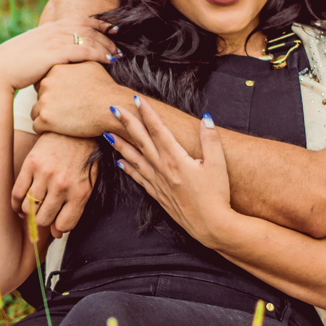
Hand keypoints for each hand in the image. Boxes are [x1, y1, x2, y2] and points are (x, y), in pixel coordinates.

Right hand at [0, 19, 115, 93]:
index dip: (97, 24)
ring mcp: (54, 41)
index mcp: (48, 28)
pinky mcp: (55, 54)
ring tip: (119, 54)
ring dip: (107, 46)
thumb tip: (52, 55)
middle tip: (119, 44)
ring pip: (89, 39)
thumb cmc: (12, 66)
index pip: (78, 21)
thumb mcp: (30, 52)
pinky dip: (100, 54)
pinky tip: (110, 60)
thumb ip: (44, 49)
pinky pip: (84, 51)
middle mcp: (53, 30)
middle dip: (106, 36)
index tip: (111, 29)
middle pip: (87, 28)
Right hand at [10, 133, 95, 235]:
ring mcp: (45, 174)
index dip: (57, 228)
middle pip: (43, 219)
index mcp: (80, 192)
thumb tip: (55, 233)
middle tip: (42, 214)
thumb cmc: (83, 160)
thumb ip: (74, 210)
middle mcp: (62, 185)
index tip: (55, 225)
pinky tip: (19, 205)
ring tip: (33, 207)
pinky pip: (17, 193)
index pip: (63, 225)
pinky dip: (15, 204)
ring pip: (28, 208)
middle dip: (42, 220)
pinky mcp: (31, 164)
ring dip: (29, 211)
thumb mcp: (88, 185)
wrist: (75, 130)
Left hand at [32, 60, 120, 135]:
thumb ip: (78, 61)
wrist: (111, 108)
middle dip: (48, 103)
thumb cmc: (105, 88)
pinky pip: (37, 126)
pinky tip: (58, 130)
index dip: (52, 90)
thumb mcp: (91, 66)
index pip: (42, 80)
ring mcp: (44, 101)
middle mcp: (46, 83)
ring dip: (45, 117)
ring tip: (62, 121)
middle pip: (39, 96)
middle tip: (64, 110)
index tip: (62, 97)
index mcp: (55, 69)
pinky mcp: (45, 119)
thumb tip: (78, 56)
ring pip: (35, 111)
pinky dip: (45, 129)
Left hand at [110, 96, 234, 245]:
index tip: (136, 99)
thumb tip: (205, 118)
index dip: (147, 113)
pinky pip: (138, 178)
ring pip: (134, 159)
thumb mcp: (219, 165)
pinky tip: (120, 162)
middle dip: (126, 123)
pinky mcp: (158, 195)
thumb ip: (211, 139)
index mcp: (176, 159)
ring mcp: (158, 183)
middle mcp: (163, 169)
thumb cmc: (217, 196)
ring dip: (120, 144)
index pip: (158, 130)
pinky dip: (128, 168)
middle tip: (112, 109)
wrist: (211, 226)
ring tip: (107, 134)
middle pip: (141, 141)